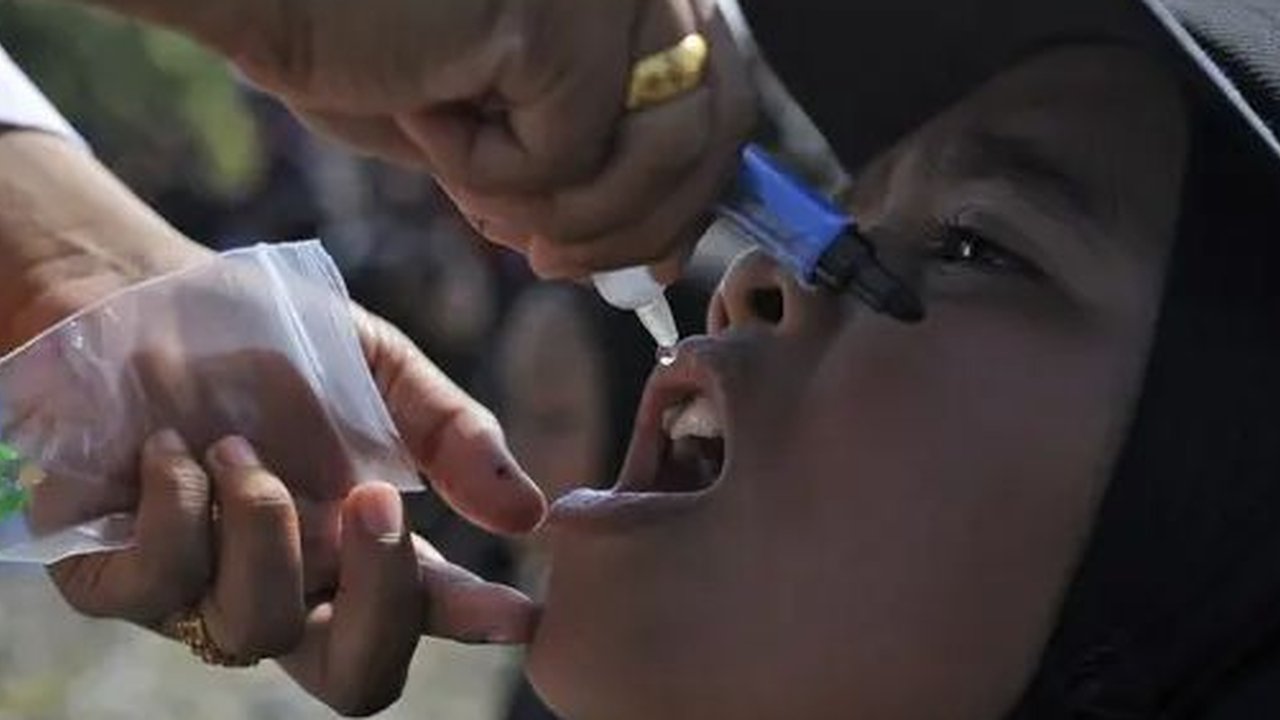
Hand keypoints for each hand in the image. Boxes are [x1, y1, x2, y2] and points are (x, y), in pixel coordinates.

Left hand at [0, 128, 544, 713]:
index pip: (424, 610)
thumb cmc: (261, 335)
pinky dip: (176, 507)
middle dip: (380, 600)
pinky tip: (169, 449)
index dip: (473, 626)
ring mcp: (200, 590)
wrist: (136, 295)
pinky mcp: (110, 575)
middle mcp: (287, 584)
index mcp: (354, 545)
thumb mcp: (375, 364)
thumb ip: (449, 432)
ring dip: (260, 521)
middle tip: (377, 500)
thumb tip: (529, 514)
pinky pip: (156, 587)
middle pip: (353, 677)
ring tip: (235, 442)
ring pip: (253, 630)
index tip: (518, 614)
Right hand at [169, 0, 755, 279]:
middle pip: (716, 129)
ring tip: (474, 192)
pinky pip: (566, 152)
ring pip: (661, 153)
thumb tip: (658, 250)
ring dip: (568, 211)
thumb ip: (589, 168)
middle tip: (553, 262)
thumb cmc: (364, 45)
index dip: (691, 195)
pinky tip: (425, 114)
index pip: (723, 100)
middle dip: (640, 225)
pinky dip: (489, 171)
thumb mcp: (502, 121)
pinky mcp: (558, 15)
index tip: (646, 258)